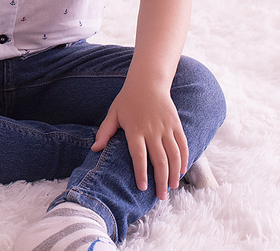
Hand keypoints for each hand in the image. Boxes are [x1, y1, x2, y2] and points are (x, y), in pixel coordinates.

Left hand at [92, 81, 188, 200]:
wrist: (148, 83)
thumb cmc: (127, 100)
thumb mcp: (113, 113)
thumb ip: (105, 132)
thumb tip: (94, 150)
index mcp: (135, 129)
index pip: (139, 155)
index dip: (141, 172)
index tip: (142, 187)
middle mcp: (152, 130)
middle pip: (159, 159)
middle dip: (160, 180)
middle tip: (161, 196)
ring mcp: (166, 128)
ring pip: (174, 155)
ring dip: (174, 173)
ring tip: (172, 187)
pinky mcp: (176, 125)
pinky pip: (183, 145)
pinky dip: (184, 159)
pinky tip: (182, 171)